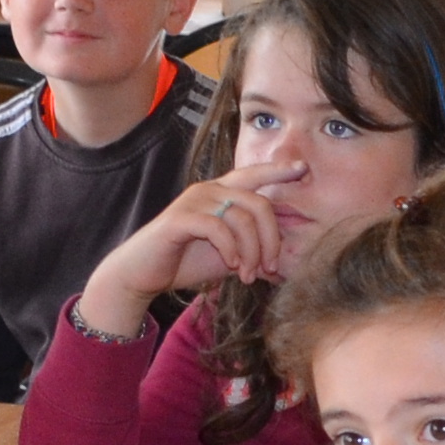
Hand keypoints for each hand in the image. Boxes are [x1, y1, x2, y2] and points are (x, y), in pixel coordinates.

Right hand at [82, 171, 289, 330]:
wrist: (143, 274)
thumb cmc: (184, 262)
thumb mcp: (227, 257)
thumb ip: (251, 253)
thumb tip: (281, 266)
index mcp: (221, 194)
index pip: (254, 175)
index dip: (278, 171)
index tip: (302, 169)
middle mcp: (209, 190)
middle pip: (258, 203)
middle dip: (271, 239)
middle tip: (269, 267)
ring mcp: (194, 201)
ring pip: (241, 218)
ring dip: (252, 252)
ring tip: (246, 275)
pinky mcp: (180, 219)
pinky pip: (218, 228)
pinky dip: (230, 250)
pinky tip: (230, 266)